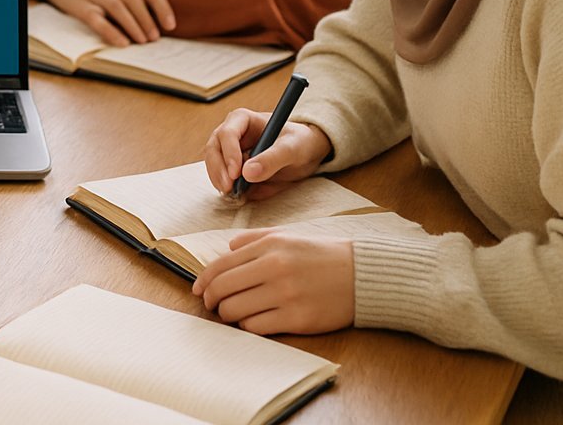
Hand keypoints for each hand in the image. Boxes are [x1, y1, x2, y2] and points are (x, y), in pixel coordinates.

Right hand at [38, 0, 175, 45]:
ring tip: (143, 41)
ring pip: (116, 6)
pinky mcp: (79, 7)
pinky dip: (110, 31)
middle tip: (156, 37)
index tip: (171, 24)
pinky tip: (122, 43)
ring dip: (133, 24)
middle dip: (148, 18)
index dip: (161, 5)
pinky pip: (96, 19)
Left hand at [192, 231, 354, 334]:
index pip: (220, 266)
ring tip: (234, 313)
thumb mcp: (288, 236)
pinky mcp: (298, 319)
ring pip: (235, 310)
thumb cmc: (323, 255)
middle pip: (222, 289)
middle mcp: (274, 268)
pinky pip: (256, 327)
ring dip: (229, 314)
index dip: (203, 281)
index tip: (198, 290)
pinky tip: (255, 321)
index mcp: (269, 246)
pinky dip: (249, 326)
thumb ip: (254, 239)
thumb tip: (226, 248)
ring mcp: (286, 295)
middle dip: (211, 300)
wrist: (364, 275)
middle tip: (212, 304)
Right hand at [203, 109, 332, 200]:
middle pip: (214, 149)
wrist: (307, 153)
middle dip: (218, 170)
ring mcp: (230, 151)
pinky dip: (227, 188)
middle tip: (228, 188)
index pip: (227, 133)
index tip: (236, 173)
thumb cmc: (300, 142)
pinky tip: (239, 195)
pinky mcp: (233, 167)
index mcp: (243, 120)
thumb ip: (272, 159)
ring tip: (234, 194)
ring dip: (220, 180)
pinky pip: (223, 177)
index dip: (229, 153)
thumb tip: (248, 173)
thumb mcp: (292, 148)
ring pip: (214, 164)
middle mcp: (232, 133)